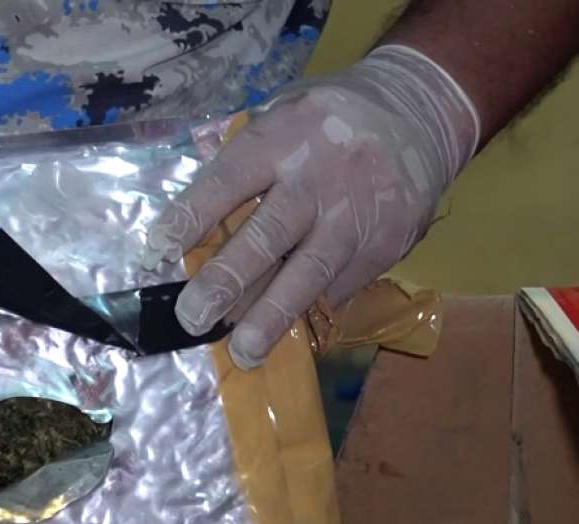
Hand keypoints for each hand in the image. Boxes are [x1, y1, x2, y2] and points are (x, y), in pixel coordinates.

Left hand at [148, 45, 478, 368]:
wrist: (423, 112)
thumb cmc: (325, 120)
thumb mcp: (280, 114)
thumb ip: (240, 161)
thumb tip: (190, 223)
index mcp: (284, 137)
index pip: (228, 181)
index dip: (191, 216)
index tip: (158, 251)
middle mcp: (321, 176)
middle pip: (268, 235)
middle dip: (226, 281)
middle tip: (191, 318)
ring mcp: (358, 214)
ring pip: (310, 273)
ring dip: (272, 317)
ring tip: (244, 353)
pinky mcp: (388, 243)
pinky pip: (341, 286)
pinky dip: (308, 311)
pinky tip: (284, 334)